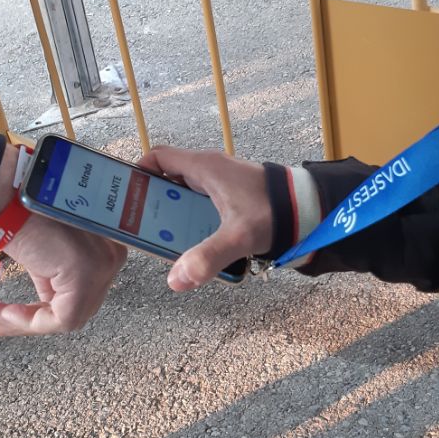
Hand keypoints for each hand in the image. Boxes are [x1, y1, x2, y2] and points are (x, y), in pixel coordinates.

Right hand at [0, 145, 126, 335]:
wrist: (6, 193)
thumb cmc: (20, 215)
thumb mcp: (45, 254)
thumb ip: (54, 277)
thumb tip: (45, 307)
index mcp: (108, 248)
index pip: (85, 294)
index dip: (47, 312)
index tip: (9, 315)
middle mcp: (114, 256)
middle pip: (80, 307)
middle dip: (35, 320)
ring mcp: (104, 264)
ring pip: (71, 317)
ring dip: (25, 322)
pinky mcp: (86, 273)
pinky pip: (62, 318)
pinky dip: (28, 322)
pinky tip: (0, 313)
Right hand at [138, 146, 271, 291]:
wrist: (310, 208)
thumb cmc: (275, 211)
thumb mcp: (238, 236)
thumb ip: (207, 257)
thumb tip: (176, 280)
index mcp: (204, 167)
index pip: (157, 157)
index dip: (139, 173)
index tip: (128, 197)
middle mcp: (210, 170)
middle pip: (168, 179)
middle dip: (154, 202)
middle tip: (143, 226)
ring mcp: (222, 182)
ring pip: (185, 194)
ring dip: (175, 214)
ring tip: (166, 238)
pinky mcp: (233, 195)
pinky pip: (202, 203)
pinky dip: (194, 219)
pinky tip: (196, 240)